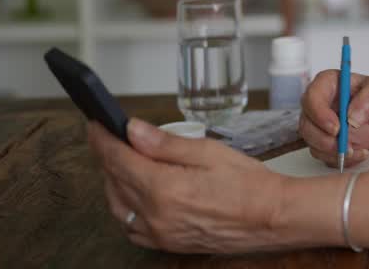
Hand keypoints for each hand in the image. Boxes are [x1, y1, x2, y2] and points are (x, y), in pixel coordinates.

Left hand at [87, 119, 285, 253]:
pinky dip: (124, 207)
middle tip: (108, 136)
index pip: (119, 158)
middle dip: (107, 156)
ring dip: (113, 181)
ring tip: (120, 160)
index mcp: (164, 188)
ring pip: (117, 205)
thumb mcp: (209, 152)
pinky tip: (133, 193)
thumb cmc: (249, 184)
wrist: (272, 217)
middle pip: (114, 180)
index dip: (103, 139)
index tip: (95, 124)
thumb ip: (166, 144)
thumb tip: (133, 130)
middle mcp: (156, 215)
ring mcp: (160, 233)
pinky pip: (131, 227)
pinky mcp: (167, 244)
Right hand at [299, 71, 368, 167]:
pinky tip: (359, 153)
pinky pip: (325, 155)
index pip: (311, 98)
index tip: (337, 128)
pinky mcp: (326, 142)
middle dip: (324, 140)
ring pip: (313, 143)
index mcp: (327, 84)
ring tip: (357, 151)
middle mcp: (319, 104)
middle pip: (306, 125)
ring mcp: (320, 125)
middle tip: (345, 146)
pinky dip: (341, 159)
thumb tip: (352, 117)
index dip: (320, 115)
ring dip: (333, 152)